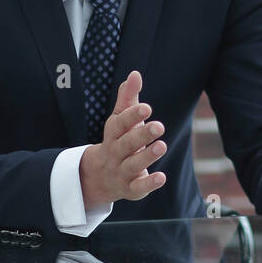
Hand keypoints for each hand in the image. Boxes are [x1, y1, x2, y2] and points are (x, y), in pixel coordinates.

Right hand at [79, 70, 168, 210]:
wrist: (99, 177)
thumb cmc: (118, 140)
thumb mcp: (120, 120)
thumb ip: (128, 98)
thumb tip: (135, 74)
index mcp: (113, 134)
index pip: (119, 124)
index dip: (132, 116)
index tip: (147, 107)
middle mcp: (115, 152)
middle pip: (126, 144)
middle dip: (141, 135)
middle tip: (158, 126)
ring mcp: (121, 171)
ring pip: (132, 164)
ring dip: (147, 156)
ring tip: (162, 145)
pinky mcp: (130, 188)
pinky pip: (138, 187)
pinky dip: (149, 183)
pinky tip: (161, 177)